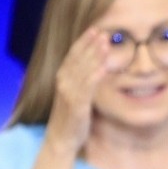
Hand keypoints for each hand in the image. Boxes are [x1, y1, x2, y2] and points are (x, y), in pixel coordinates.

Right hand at [45, 27, 108, 156]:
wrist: (61, 138)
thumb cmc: (71, 117)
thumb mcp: (76, 95)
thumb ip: (83, 82)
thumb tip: (96, 69)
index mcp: (63, 78)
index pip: (73, 55)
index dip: (84, 42)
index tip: (95, 30)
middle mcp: (63, 82)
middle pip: (78, 58)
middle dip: (90, 44)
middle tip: (103, 31)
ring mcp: (69, 92)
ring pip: (83, 69)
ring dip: (95, 55)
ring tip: (106, 43)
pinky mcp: (76, 105)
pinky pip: (87, 88)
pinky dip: (95, 76)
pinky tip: (104, 67)